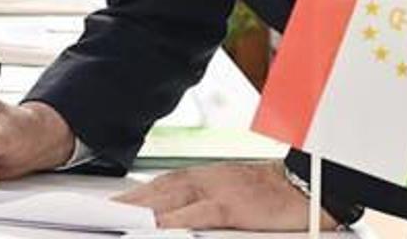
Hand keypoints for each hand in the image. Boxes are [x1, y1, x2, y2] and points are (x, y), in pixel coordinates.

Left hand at [114, 160, 337, 230]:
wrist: (309, 183)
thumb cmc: (270, 195)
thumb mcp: (231, 195)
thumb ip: (200, 205)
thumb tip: (170, 220)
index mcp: (201, 177)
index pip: (156, 187)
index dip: (129, 198)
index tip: (107, 209)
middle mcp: (203, 179)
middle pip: (154, 192)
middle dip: (125, 205)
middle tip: (97, 217)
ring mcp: (216, 191)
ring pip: (167, 201)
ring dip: (139, 211)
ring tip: (113, 222)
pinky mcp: (231, 206)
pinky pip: (195, 215)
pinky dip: (172, 222)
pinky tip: (156, 229)